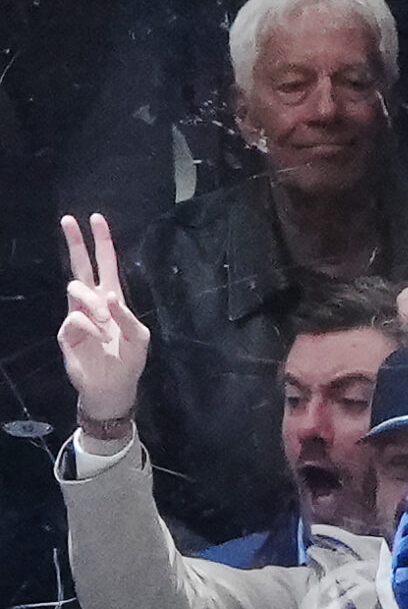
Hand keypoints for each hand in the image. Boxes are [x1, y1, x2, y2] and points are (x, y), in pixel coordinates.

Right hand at [58, 211, 149, 430]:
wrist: (114, 389)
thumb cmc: (129, 363)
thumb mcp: (140, 339)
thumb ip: (128, 316)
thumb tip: (109, 296)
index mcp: (111, 300)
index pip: (106, 265)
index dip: (102, 243)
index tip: (97, 219)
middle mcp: (92, 303)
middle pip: (80, 266)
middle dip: (76, 242)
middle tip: (68, 220)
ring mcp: (78, 316)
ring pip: (76, 288)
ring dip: (93, 302)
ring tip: (105, 322)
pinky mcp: (67, 332)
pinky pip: (76, 318)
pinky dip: (91, 327)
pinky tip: (100, 339)